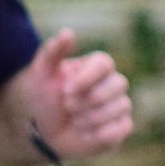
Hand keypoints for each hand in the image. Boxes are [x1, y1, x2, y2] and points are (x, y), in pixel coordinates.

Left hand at [25, 28, 131, 160]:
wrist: (45, 131)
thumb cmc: (46, 98)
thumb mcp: (42, 73)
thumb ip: (53, 51)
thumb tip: (68, 32)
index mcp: (96, 66)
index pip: (105, 63)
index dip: (87, 77)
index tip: (66, 89)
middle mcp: (113, 83)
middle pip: (118, 84)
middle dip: (89, 99)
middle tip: (67, 106)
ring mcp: (120, 105)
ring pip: (120, 107)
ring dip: (91, 117)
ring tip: (74, 121)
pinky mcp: (122, 126)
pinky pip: (122, 128)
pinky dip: (101, 132)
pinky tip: (84, 133)